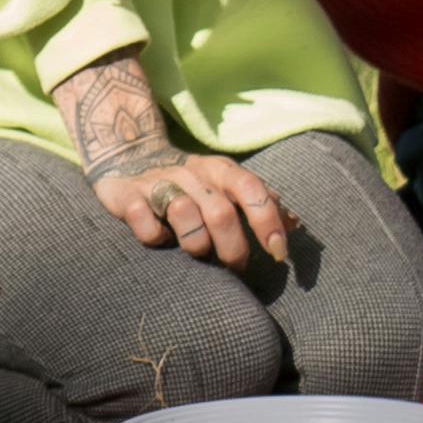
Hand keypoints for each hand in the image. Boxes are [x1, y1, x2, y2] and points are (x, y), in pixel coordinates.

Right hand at [95, 149, 298, 268]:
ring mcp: (159, 182)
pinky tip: (158, 238)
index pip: (252, 190)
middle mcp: (193, 173)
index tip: (278, 253)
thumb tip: (295, 224)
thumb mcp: (227, 184)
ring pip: (183, 214)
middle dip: (233, 247)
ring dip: (195, 243)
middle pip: (221, 213)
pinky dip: (153, 235)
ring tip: (197, 251)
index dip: (268, 221)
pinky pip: (143, 221)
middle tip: (235, 266)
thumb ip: (260, 202)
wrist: (132, 156)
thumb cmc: (193, 182)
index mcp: (222, 170)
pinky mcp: (127, 195)